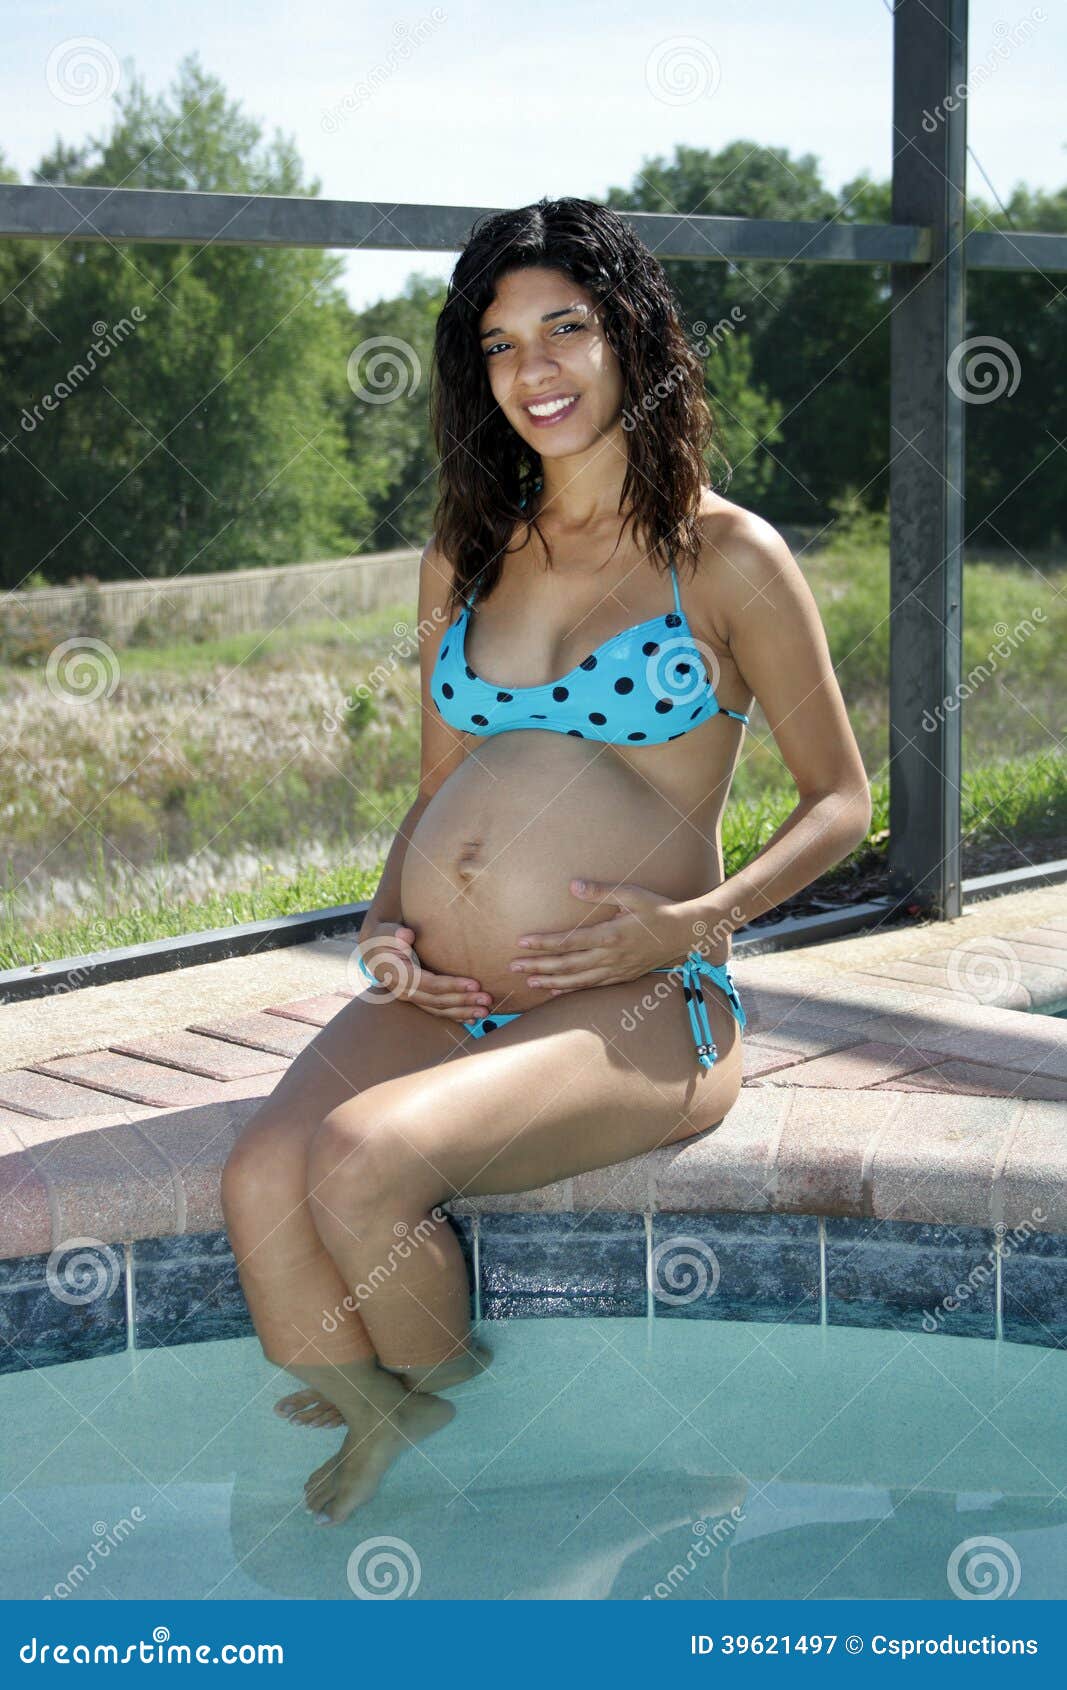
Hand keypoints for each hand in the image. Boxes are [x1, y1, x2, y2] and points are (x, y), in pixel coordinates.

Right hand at [357, 921, 494, 1021]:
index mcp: (400, 976)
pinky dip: (455, 1016)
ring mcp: (411, 999)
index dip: (453, 985)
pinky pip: (438, 1012)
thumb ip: (395, 934)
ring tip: (485, 1012)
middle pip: (438, 1000)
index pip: (430, 984)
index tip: (475, 984)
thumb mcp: (386, 933)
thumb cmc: (384, 938)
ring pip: (439, 1010)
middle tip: (487, 1000)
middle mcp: (405, 992)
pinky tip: (472, 1019)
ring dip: (463, 1012)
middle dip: (464, 1001)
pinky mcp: (418, 1000)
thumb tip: (406, 936)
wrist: (374, 952)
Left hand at [508, 880, 693, 994]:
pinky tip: (556, 989)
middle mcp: (610, 957)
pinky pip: (592, 986)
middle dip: (538, 966)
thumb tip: (572, 885)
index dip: (543, 943)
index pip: (568, 942)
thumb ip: (599, 891)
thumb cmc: (657, 909)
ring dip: (551, 981)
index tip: (522, 942)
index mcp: (609, 935)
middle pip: (567, 964)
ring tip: (529, 981)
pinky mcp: (622, 976)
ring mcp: (616, 970)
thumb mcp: (631, 894)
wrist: (685, 934)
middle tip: (513, 966)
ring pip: (577, 980)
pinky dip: (571, 989)